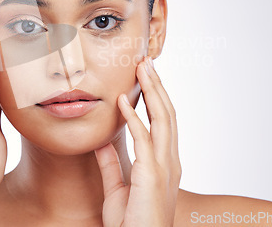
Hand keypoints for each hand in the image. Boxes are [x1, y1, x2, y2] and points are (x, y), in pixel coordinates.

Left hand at [95, 56, 180, 226]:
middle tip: (146, 61)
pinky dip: (134, 117)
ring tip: (141, 68)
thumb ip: (111, 164)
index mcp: (164, 162)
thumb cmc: (131, 222)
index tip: (145, 75)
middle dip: (157, 85)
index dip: (156, 95)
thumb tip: (101, 142)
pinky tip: (123, 100)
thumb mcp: (118, 188)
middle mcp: (169, 160)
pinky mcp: (152, 175)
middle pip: (167, 113)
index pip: (163, 120)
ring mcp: (164, 167)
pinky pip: (143, 139)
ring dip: (151, 91)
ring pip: (162, 119)